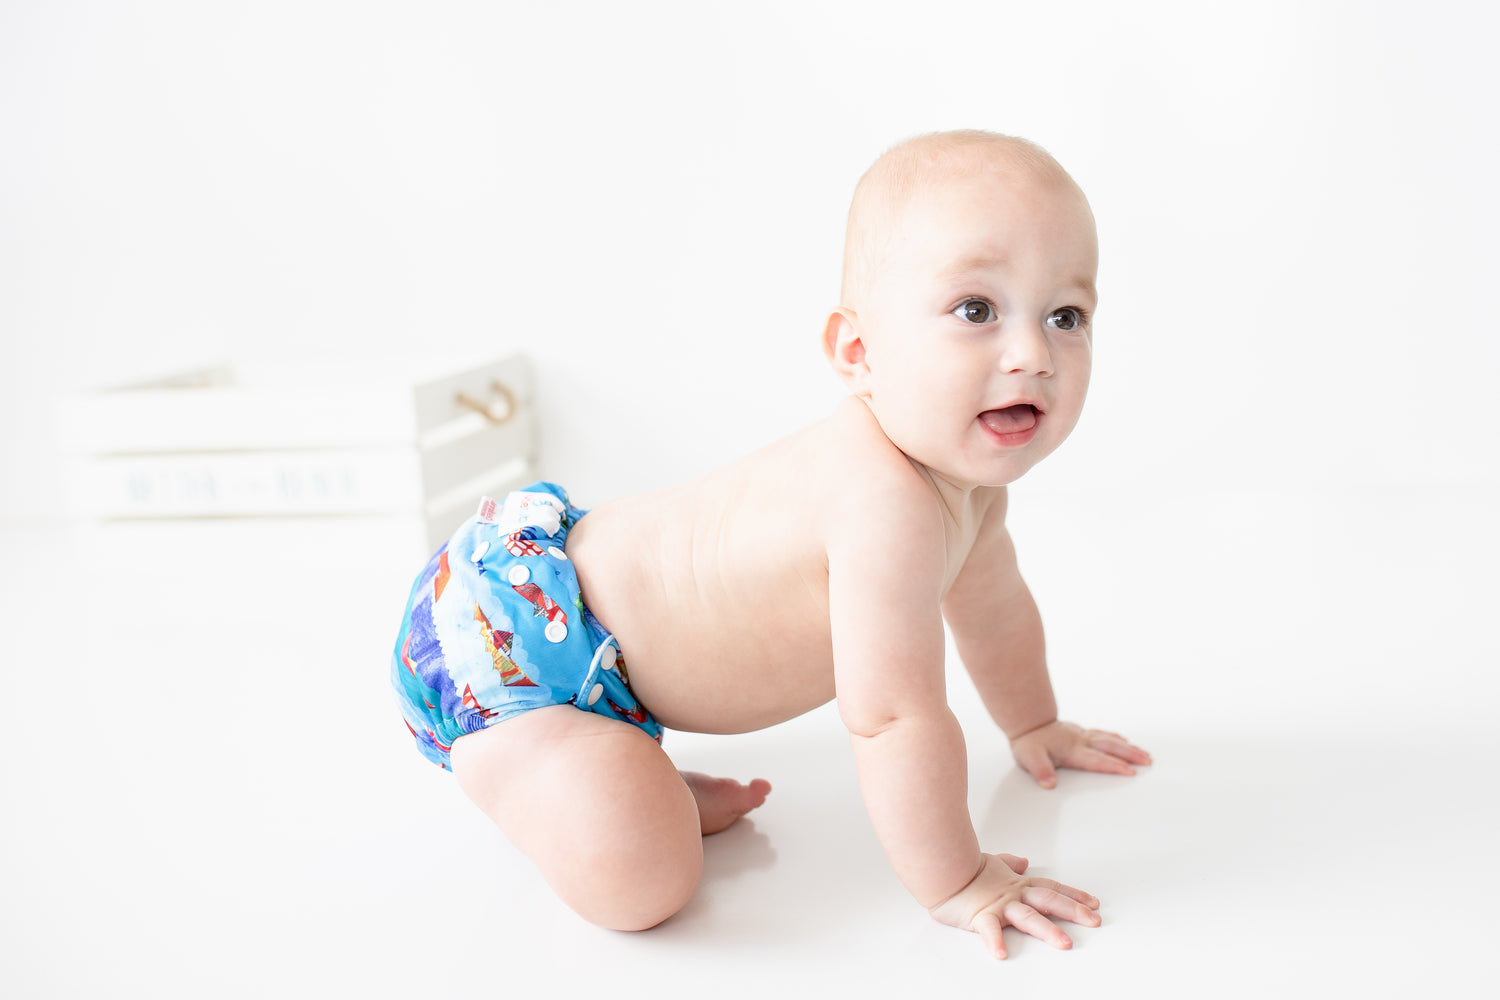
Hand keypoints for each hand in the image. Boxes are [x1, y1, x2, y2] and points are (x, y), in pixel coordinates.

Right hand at [929, 853, 1100, 959]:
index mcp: (1017, 884)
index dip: (1074, 895)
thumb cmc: (964, 867)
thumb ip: (1010, 862)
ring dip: (1047, 929)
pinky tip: (1001, 954)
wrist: (941, 866)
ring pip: (1028, 917)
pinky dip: (994, 942)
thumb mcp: (993, 862)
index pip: (1052, 888)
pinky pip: (988, 930)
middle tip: (1095, 920)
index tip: (1094, 903)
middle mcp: (1013, 894)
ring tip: (1064, 943)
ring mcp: (998, 905)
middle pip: (1049, 901)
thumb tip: (1025, 861)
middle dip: (1074, 911)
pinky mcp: (979, 916)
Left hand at [1010, 720, 1150, 788]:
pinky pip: (1102, 734)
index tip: (1131, 771)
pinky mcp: (1080, 733)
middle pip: (1110, 747)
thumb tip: (1049, 784)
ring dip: (1128, 747)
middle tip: (1149, 761)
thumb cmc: (1028, 743)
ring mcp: (1081, 735)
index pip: (1097, 760)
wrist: (1026, 721)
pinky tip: (1123, 740)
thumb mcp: (1029, 758)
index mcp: (1072, 750)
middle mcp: (1081, 741)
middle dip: (1130, 755)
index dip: (1114, 766)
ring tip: (1145, 754)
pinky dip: (1115, 738)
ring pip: (1109, 740)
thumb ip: (1040, 770)